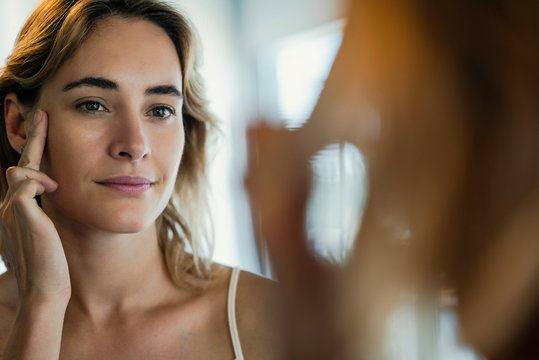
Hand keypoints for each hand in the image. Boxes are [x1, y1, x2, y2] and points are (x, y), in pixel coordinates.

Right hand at [0, 110, 69, 303]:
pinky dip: (40, 181)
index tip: (43, 127)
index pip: (23, 173)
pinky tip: (53, 189)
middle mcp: (7, 208)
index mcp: (14, 211)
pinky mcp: (20, 215)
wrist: (44, 288)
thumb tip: (54, 193)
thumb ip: (43, 213)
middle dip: (33, 139)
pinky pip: (25, 184)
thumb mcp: (46, 233)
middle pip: (20, 165)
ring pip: (19, 171)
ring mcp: (10, 211)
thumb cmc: (51, 264)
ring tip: (55, 185)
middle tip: (43, 115)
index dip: (32, 151)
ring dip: (39, 168)